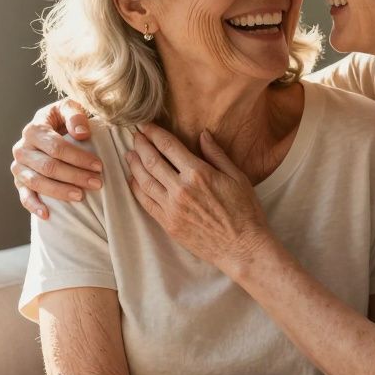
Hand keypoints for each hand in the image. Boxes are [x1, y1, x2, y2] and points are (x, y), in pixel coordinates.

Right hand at [10, 99, 103, 218]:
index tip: (99, 166)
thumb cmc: (64, 120)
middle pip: (48, 167)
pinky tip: (47, 215)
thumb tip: (81, 133)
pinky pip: (24, 196)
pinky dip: (34, 206)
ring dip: (60, 191)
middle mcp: (22, 148)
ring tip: (81, 196)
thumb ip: (75, 115)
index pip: (56, 147)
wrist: (50, 130)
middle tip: (97, 183)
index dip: (78, 157)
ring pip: (37, 182)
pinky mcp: (19, 181)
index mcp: (34, 129)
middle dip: (74, 176)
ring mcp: (19, 167)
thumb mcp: (70, 108)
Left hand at [125, 123, 275, 273]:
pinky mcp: (168, 224)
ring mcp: (172, 208)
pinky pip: (146, 203)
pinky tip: (133, 180)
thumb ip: (217, 154)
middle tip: (135, 136)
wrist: (242, 248)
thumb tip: (202, 134)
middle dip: (141, 145)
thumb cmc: (245, 211)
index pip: (169, 147)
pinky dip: (136, 189)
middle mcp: (181, 189)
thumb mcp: (237, 177)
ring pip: (144, 181)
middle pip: (152, 161)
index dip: (154, 134)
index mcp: (198, 173)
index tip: (146, 126)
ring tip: (130, 155)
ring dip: (134, 165)